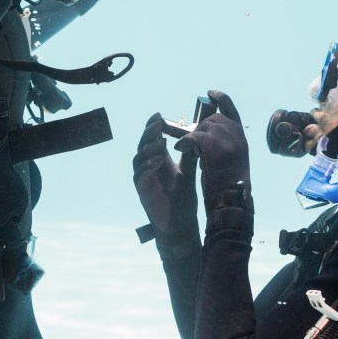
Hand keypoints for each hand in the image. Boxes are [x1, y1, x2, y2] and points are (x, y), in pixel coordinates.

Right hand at [133, 113, 198, 237]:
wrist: (181, 223)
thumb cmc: (182, 198)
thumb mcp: (188, 172)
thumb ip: (190, 155)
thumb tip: (197, 136)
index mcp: (158, 159)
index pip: (152, 138)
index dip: (153, 126)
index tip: (159, 115)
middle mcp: (148, 166)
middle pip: (143, 144)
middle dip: (150, 133)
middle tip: (158, 123)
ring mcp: (143, 177)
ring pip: (139, 157)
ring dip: (149, 148)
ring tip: (160, 140)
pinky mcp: (142, 190)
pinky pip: (141, 174)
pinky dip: (148, 165)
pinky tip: (158, 159)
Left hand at [174, 91, 252, 213]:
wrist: (230, 198)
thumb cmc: (229, 184)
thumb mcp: (233, 158)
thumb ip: (224, 142)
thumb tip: (205, 132)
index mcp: (241, 135)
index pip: (231, 109)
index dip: (221, 98)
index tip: (210, 93)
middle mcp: (235, 133)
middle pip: (210, 120)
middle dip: (198, 128)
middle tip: (188, 139)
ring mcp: (224, 137)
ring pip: (200, 129)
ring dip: (190, 139)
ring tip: (186, 149)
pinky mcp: (210, 144)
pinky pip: (191, 137)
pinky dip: (183, 143)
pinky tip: (180, 149)